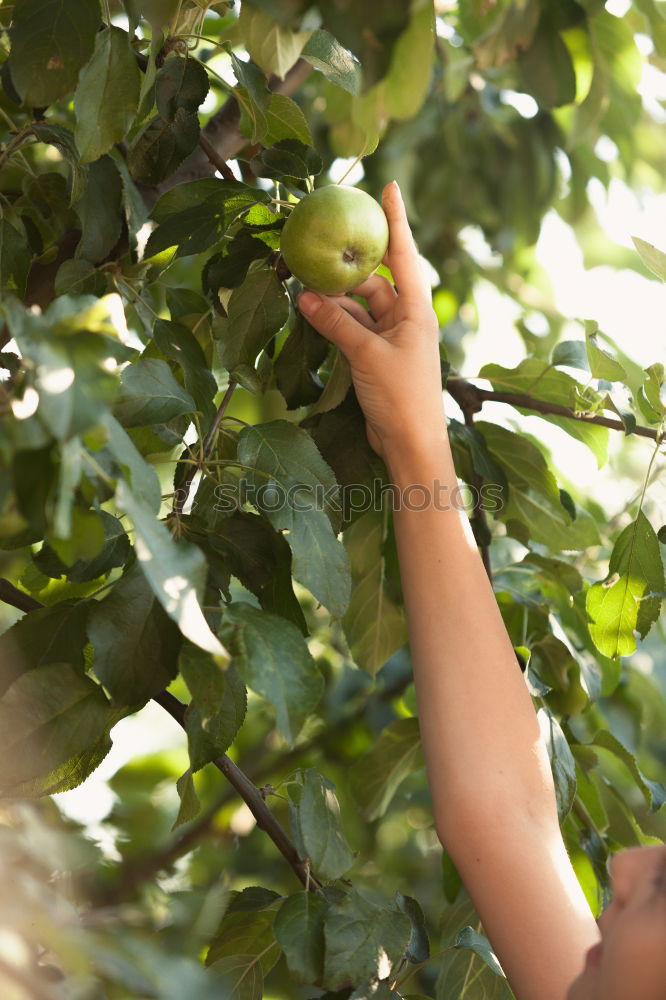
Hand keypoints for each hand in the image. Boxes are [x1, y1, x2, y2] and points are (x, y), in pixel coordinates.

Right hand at [297, 181, 444, 460]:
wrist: (411, 443)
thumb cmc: (401, 396)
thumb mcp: (366, 355)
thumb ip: (337, 324)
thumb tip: (305, 295)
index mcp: (416, 311)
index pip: (404, 255)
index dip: (397, 220)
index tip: (389, 187)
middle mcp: (406, 320)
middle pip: (374, 282)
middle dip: (346, 270)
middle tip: (315, 253)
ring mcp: (391, 340)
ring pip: (359, 308)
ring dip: (335, 301)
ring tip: (303, 289)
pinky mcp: (377, 358)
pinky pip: (353, 330)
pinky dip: (335, 323)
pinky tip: (312, 315)